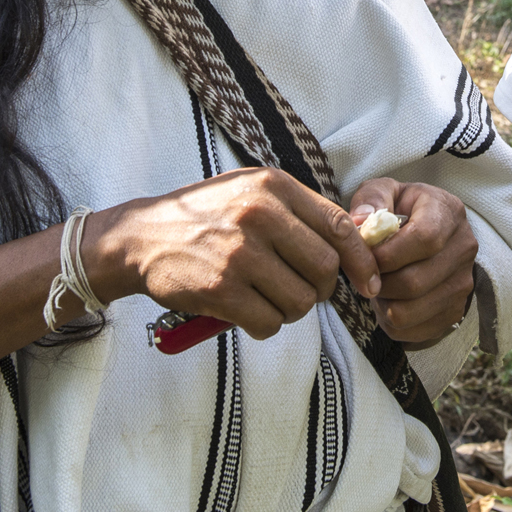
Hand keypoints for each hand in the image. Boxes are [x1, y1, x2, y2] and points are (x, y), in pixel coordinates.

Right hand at [87, 166, 381, 339]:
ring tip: (269, 299)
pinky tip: (247, 311)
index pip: (340, 227)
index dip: (362, 260)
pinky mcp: (220, 289)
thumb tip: (355, 240)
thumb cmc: (207, 215)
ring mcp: (240, 253)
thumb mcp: (252, 191)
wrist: (143, 237)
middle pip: (325, 270)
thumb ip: (299, 210)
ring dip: (291, 310)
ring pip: (300, 301)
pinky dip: (265, 325)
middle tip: (302, 290)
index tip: (369, 282)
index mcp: (274, 186)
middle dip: (321, 290)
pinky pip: (269, 323)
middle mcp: (260, 215)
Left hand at [349, 179, 477, 345]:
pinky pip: (414, 331)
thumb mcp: (385, 192)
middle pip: (414, 281)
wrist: (429, 233)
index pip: (425, 239)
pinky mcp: (456, 311)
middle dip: (379, 282)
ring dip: (383, 304)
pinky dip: (391, 322)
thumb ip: (371, 200)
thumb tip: (360, 223)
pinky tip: (389, 301)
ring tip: (377, 286)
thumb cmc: (401, 211)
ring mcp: (463, 283)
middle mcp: (464, 248)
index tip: (368, 255)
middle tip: (366, 274)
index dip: (389, 254)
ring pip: (411, 311)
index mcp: (448, 212)